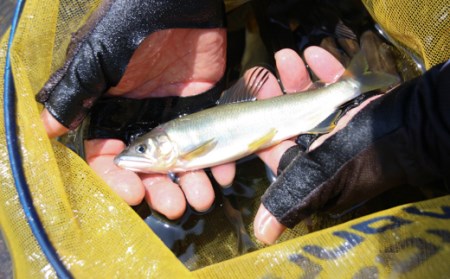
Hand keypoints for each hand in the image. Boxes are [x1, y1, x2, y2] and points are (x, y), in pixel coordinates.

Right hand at [38, 0, 230, 217]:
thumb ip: (75, 93)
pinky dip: (219, 160)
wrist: (182, 1)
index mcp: (115, 112)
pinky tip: (224, 172)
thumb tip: (46, 130)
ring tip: (202, 198)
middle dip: (161, 188)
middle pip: (151, 168)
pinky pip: (212, 142)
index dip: (118, 179)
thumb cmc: (135, 24)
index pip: (110, 156)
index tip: (132, 196)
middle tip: (175, 206)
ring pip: (183, 161)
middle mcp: (144, 119)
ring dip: (192, 182)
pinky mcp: (204, 109)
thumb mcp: (98, 58)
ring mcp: (176, 116)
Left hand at [252, 46, 344, 242]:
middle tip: (263, 77)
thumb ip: (289, 201)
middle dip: (276, 96)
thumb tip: (261, 235)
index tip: (249, 109)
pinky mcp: (357, 100)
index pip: (279, 149)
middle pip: (291, 117)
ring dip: (296, 77)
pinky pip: (337, 81)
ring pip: (310, 97)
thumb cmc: (360, 155)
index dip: (262, 130)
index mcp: (312, 164)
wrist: (410, 129)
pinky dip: (324, 68)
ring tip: (284, 56)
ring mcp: (341, 121)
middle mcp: (324, 144)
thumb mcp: (320, 180)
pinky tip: (312, 52)